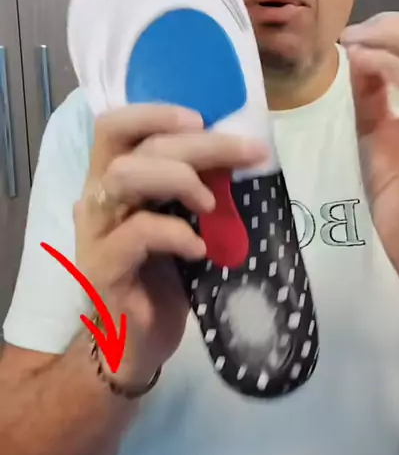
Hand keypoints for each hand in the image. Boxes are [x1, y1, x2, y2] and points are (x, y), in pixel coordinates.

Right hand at [74, 104, 265, 385]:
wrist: (139, 341)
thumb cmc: (166, 274)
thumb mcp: (185, 220)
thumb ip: (197, 186)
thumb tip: (243, 150)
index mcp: (113, 179)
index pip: (114, 126)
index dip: (153, 113)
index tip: (200, 118)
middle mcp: (96, 198)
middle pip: (135, 148)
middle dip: (197, 145)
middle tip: (247, 153)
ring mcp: (95, 233)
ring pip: (124, 177)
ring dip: (178, 178)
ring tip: (212, 203)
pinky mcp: (102, 268)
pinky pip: (136, 234)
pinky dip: (174, 233)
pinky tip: (200, 249)